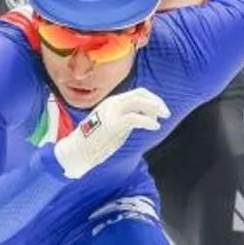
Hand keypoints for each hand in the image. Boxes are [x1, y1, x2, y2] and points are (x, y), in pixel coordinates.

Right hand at [52, 88, 169, 179]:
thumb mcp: (110, 123)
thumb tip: (142, 119)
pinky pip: (136, 118)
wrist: (77, 151)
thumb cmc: (94, 141)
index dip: (152, 99)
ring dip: (155, 108)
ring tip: (162, 118)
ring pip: (139, 102)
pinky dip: (148, 121)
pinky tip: (155, 126)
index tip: (159, 109)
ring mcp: (112, 113)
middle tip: (166, 113)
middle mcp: (112, 103)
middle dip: (156, 102)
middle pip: (140, 94)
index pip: (137, 93)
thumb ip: (124, 118)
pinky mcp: (113, 125)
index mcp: (112, 102)